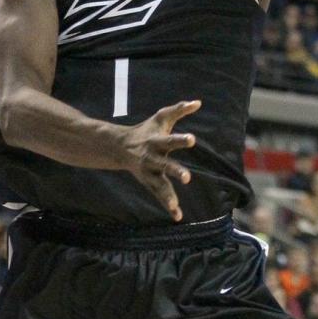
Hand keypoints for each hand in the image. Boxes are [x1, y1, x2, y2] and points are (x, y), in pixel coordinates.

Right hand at [116, 100, 200, 220]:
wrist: (119, 147)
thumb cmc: (146, 130)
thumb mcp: (161, 118)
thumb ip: (179, 109)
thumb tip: (198, 102)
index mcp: (156, 142)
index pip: (170, 140)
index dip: (180, 139)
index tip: (192, 139)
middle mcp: (152, 159)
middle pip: (165, 165)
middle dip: (175, 171)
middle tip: (187, 177)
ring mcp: (149, 173)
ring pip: (159, 185)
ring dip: (168, 196)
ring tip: (176, 206)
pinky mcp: (149, 183)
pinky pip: (159, 196)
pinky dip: (168, 206)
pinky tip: (178, 217)